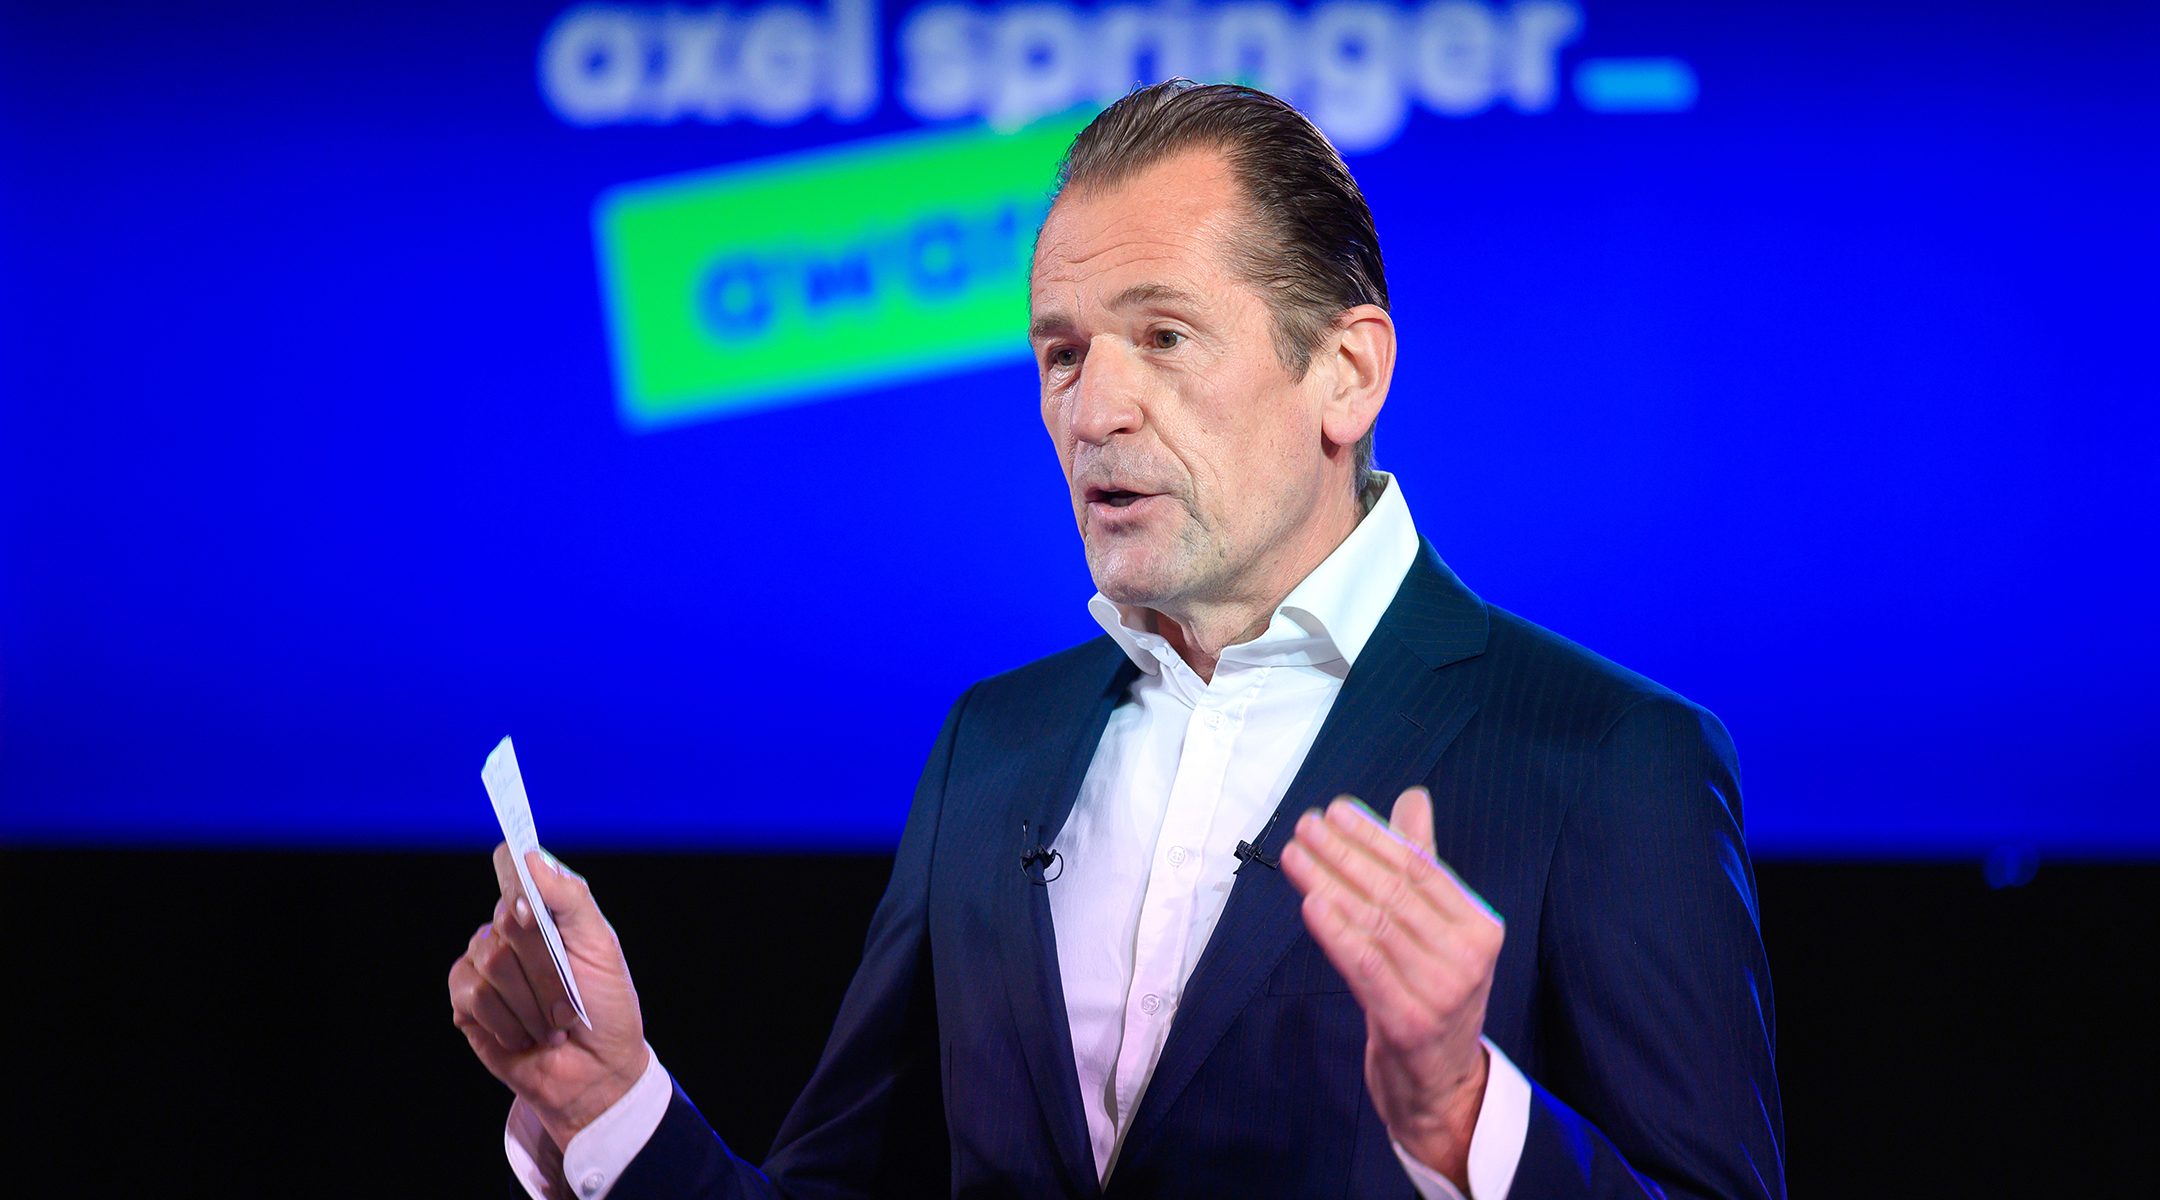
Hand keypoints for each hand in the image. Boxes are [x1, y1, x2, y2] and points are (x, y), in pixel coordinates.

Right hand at [447, 843, 649, 1148]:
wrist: (595, 1071)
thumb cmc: (605, 1007)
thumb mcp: (602, 946)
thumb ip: (569, 898)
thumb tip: (529, 856)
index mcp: (543, 908)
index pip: (512, 867)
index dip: (519, 883)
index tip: (535, 911)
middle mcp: (508, 930)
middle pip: (508, 920)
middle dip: (547, 968)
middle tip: (569, 1000)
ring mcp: (483, 964)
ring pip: (492, 961)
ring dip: (532, 1004)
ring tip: (551, 1025)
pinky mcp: (466, 1001)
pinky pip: (473, 995)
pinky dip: (507, 1022)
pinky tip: (524, 1035)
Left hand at [1278, 788, 1502, 1188]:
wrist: (1439, 1082)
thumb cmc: (1432, 990)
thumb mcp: (1438, 929)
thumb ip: (1425, 864)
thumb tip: (1413, 798)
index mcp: (1481, 927)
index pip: (1421, 869)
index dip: (1376, 836)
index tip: (1336, 810)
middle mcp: (1468, 958)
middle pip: (1394, 892)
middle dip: (1344, 853)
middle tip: (1305, 826)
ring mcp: (1440, 993)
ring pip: (1374, 924)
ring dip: (1329, 883)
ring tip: (1295, 855)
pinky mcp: (1407, 1023)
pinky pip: (1365, 966)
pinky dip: (1336, 932)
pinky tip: (1310, 902)